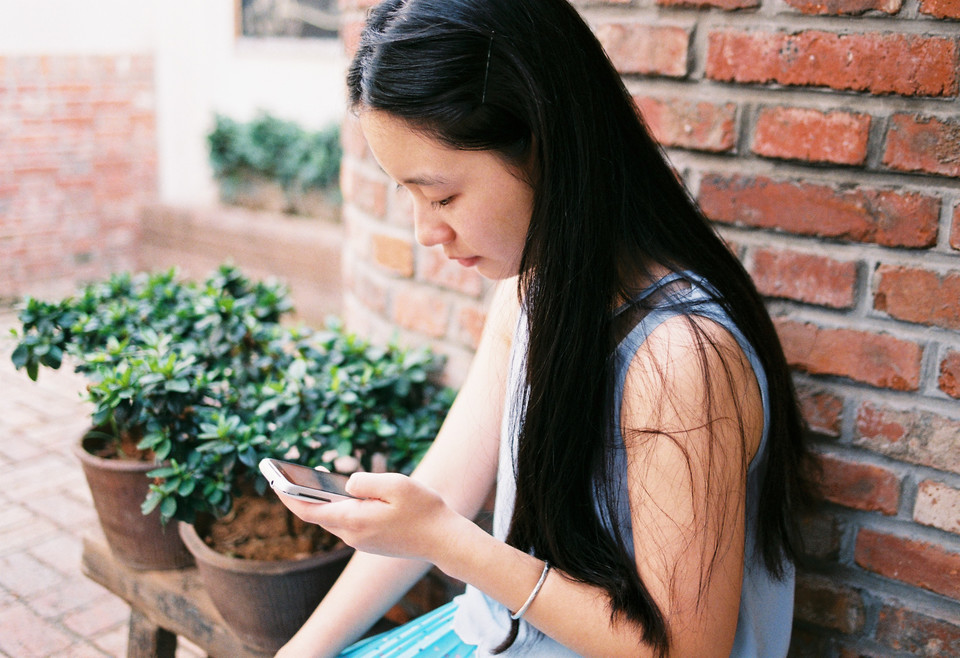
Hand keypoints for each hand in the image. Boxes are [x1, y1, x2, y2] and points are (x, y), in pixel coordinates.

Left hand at [275, 472, 460, 562]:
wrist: (444, 540)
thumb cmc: (423, 510)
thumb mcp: (395, 484)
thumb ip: (364, 481)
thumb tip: (346, 484)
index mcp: (353, 520)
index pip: (308, 510)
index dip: (286, 495)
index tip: (272, 480)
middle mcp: (352, 535)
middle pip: (318, 515)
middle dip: (301, 495)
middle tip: (285, 475)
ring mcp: (361, 542)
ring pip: (334, 518)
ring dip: (322, 502)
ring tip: (310, 480)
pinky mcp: (371, 543)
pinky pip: (349, 522)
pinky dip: (340, 508)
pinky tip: (341, 494)